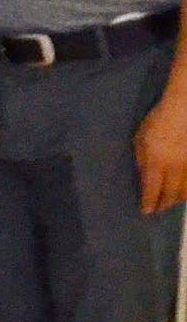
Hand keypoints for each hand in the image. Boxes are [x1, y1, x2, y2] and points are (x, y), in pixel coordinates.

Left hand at [139, 91, 186, 213]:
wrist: (184, 109)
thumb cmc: (157, 121)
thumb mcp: (140, 140)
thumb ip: (141, 161)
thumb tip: (143, 180)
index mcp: (156, 162)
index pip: (152, 189)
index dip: (149, 203)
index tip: (146, 211)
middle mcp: (175, 168)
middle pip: (171, 194)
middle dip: (164, 204)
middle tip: (158, 209)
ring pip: (186, 190)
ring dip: (178, 199)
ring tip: (171, 202)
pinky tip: (185, 191)